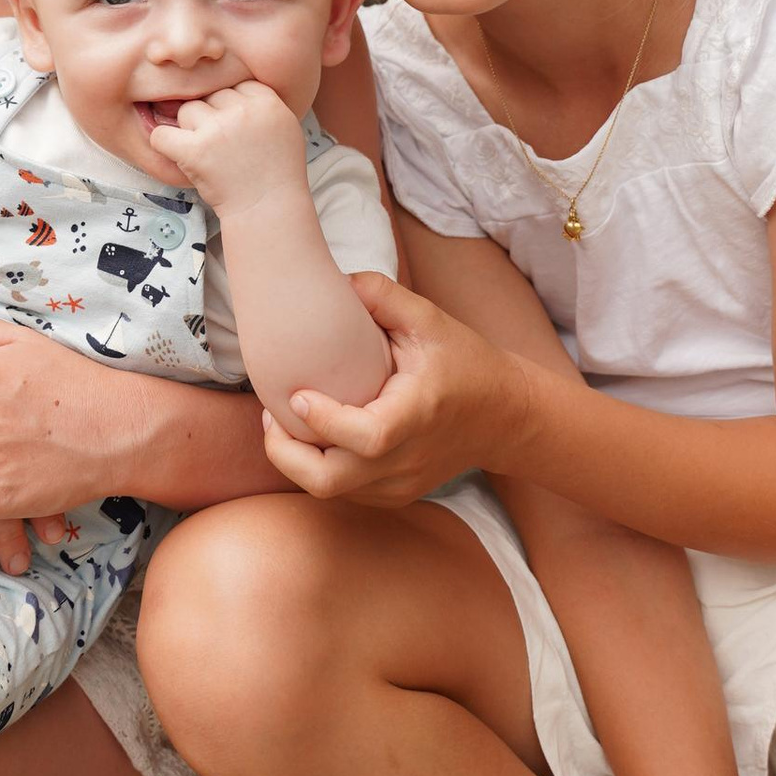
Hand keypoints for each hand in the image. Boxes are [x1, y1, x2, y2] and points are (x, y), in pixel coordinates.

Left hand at [151, 77, 307, 213]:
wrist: (268, 208)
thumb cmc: (276, 173)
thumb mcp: (285, 127)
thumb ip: (262, 105)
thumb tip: (233, 88)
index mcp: (267, 102)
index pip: (234, 84)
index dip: (229, 105)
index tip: (232, 124)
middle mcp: (243, 111)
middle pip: (210, 95)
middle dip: (211, 117)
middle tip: (219, 143)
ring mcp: (218, 129)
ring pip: (187, 111)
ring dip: (190, 130)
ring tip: (206, 153)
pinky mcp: (195, 150)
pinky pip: (162, 134)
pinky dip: (164, 145)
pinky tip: (178, 155)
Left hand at [255, 273, 527, 506]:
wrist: (505, 415)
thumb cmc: (466, 362)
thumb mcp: (430, 319)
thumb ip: (381, 295)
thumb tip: (335, 281)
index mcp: (418, 414)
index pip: (367, 437)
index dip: (324, 421)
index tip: (297, 395)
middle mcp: (408, 458)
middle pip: (330, 482)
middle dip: (285, 454)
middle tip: (271, 416)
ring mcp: (400, 484)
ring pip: (330, 491)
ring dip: (296, 461)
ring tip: (284, 423)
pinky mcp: (394, 495)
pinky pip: (343, 491)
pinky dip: (318, 468)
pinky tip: (312, 436)